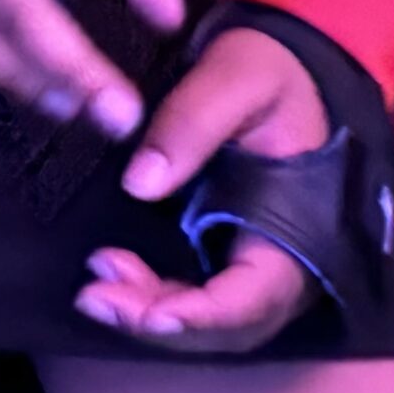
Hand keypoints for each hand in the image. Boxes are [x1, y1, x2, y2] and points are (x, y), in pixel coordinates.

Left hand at [71, 25, 328, 354]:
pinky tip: (109, 270)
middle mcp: (281, 260)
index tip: (149, 314)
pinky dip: (151, 294)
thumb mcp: (239, 76)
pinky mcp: (224, 248)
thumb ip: (193, 121)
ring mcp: (251, 259)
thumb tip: (139, 185)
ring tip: (94, 288)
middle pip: (223, 325)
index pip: (252, 299)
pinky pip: (192, 291)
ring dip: (148, 313)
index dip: (202, 317)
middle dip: (159, 323)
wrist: (283, 66)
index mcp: (299, 229)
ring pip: (204, 317)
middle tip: (96, 299)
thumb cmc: (271, 72)